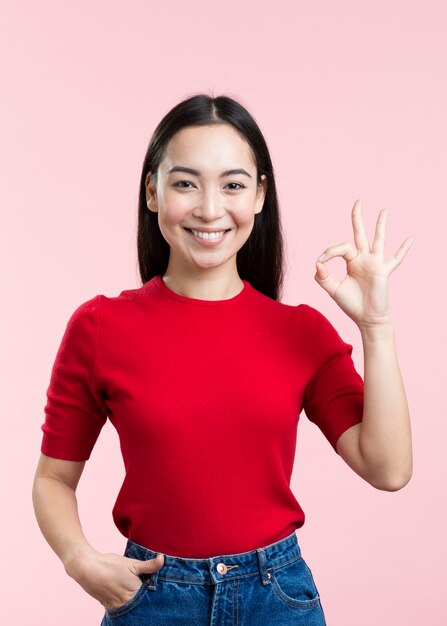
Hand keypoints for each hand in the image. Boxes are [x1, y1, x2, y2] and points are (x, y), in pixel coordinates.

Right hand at [65, 547, 164, 610]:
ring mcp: (117, 605)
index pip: (149, 596)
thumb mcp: (131, 563)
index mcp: (135, 592)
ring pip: (131, 606)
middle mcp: (127, 602)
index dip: (154, 592)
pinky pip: (121, 608)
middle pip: (141, 602)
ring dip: (135, 601)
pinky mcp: (109, 605)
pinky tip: (125, 595)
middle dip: (145, 597)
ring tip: (136, 592)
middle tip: (147, 590)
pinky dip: (125, 603)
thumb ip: (149, 565)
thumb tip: (162, 559)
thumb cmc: (110, 564)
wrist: (87, 569)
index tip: (158, 587)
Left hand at [314, 199, 412, 329]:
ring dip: (381, 225)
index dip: (330, 251)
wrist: (366, 318)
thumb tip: (318, 261)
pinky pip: (395, 259)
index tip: (322, 261)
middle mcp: (363, 259)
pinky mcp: (384, 271)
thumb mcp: (333, 290)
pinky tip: (410, 238)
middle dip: (357, 217)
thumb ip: (323, 277)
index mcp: (351, 261)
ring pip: (378, 239)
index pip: (340, 248)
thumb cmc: (351, 304)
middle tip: (358, 201)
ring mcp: (375, 263)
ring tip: (384, 210)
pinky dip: (403, 249)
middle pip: (360, 233)